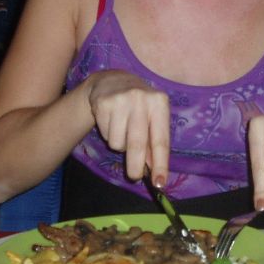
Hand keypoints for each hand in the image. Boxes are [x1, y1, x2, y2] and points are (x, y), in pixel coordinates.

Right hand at [86, 70, 170, 184]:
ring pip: (118, 142)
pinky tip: (111, 121)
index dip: (160, 164)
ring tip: (121, 130)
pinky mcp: (103, 103)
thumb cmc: (139, 105)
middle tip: (135, 177)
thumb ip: (154, 142)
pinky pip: (106, 134)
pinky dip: (108, 135)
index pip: (161, 140)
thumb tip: (153, 171)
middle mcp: (141, 99)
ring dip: (119, 145)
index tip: (159, 183)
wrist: (112, 80)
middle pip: (137, 143)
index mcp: (159, 103)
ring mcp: (121, 100)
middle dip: (136, 165)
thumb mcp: (152, 118)